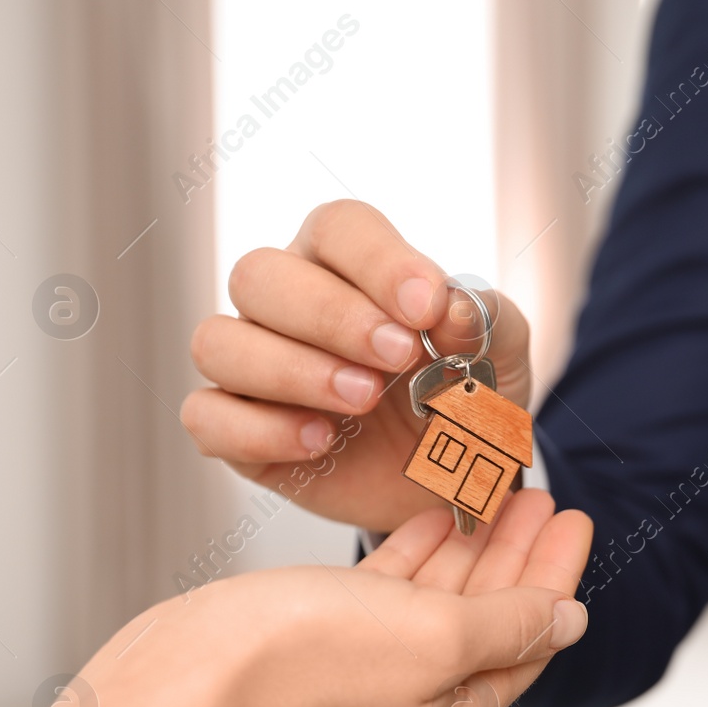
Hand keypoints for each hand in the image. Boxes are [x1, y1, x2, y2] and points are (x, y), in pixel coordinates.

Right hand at [99, 489, 589, 706]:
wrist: (191, 681)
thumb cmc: (312, 661)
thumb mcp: (437, 637)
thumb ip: (507, 625)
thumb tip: (567, 622)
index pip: (531, 636)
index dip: (557, 573)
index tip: (578, 516)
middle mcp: (417, 698)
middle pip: (491, 616)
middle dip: (520, 554)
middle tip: (544, 494)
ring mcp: (369, 670)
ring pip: (440, 599)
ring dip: (473, 546)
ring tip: (497, 488)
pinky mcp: (324, 640)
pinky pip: (389, 593)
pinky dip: (416, 553)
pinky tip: (433, 514)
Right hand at [180, 200, 533, 532]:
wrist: (454, 477)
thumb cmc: (464, 396)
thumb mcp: (500, 352)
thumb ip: (483, 318)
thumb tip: (450, 307)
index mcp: (345, 263)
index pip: (338, 228)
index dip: (379, 261)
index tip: (428, 308)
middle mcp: (285, 303)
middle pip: (260, 275)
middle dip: (331, 316)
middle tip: (399, 358)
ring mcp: (252, 366)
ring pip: (219, 342)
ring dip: (292, 370)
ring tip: (363, 400)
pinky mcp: (237, 430)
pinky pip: (207, 416)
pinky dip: (259, 429)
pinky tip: (321, 441)